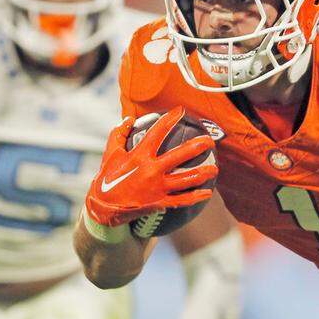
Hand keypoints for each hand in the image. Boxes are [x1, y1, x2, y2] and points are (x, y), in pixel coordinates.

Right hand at [85, 107, 216, 227]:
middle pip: (180, 155)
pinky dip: (196, 197)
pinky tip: (208, 192)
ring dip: (204, 173)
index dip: (170, 119)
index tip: (181, 110)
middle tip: (210, 141)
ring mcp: (157, 187)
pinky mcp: (160, 202)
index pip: (157, 132)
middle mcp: (151, 170)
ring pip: (187, 179)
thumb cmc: (108, 178)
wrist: (103, 208)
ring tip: (215, 169)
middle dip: (198, 146)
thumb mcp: (110, 155)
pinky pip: (182, 200)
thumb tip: (128, 119)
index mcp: (139, 156)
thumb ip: (118, 135)